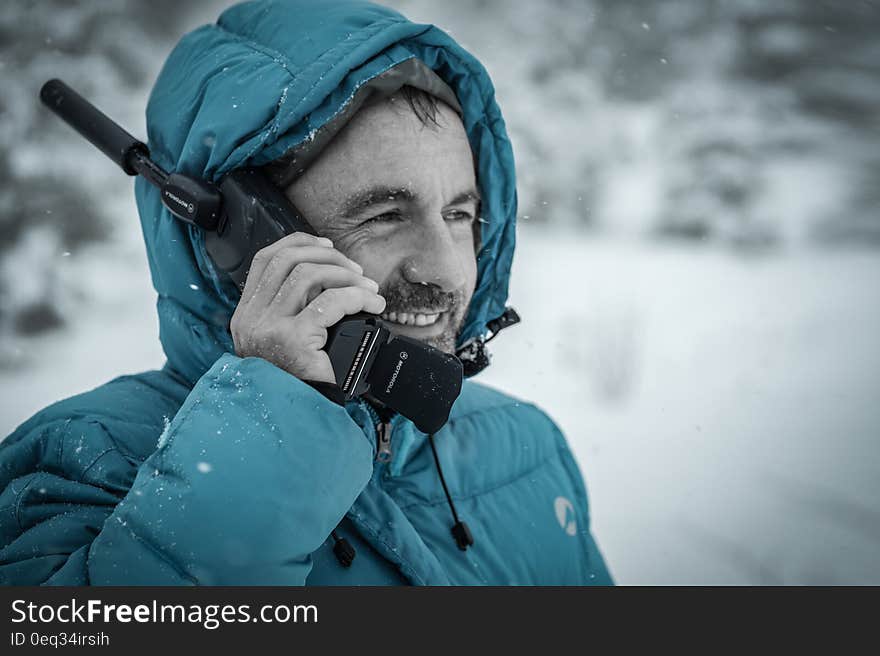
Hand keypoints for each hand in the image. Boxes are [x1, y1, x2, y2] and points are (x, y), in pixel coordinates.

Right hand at [230, 232, 385, 383]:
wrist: (296, 422)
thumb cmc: (299, 384)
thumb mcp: (283, 344)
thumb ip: (293, 312)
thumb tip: (332, 279)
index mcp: (246, 316)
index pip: (264, 260)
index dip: (297, 244)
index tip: (326, 247)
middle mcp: (251, 319)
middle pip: (288, 261)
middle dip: (329, 258)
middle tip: (356, 272)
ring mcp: (268, 328)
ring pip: (308, 276)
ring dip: (347, 276)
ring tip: (369, 290)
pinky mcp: (292, 339)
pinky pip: (330, 302)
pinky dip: (357, 297)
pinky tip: (372, 305)